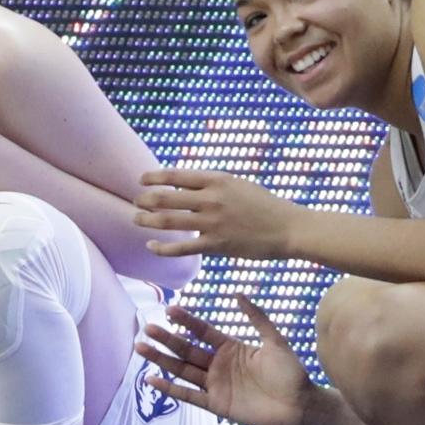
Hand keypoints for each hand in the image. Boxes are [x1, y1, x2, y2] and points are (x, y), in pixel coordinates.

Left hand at [134, 167, 298, 259]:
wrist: (288, 228)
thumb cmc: (265, 205)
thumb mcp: (239, 185)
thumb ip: (213, 185)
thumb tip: (184, 186)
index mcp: (218, 180)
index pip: (176, 176)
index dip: (154, 177)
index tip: (142, 180)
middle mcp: (212, 199)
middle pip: (166, 198)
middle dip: (145, 199)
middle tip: (136, 202)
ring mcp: (213, 222)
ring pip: (168, 222)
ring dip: (147, 220)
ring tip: (137, 219)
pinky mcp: (216, 244)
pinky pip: (181, 248)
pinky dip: (162, 248)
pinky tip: (151, 246)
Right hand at [136, 297, 313, 424]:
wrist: (300, 405)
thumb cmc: (291, 373)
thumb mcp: (275, 340)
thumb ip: (257, 318)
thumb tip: (237, 294)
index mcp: (231, 348)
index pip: (203, 331)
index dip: (187, 321)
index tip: (170, 308)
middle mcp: (219, 365)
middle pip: (187, 349)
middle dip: (167, 339)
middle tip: (148, 327)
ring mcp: (216, 385)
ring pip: (182, 370)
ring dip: (162, 360)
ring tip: (141, 348)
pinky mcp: (216, 404)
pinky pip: (188, 395)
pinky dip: (170, 388)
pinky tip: (152, 379)